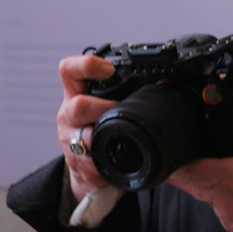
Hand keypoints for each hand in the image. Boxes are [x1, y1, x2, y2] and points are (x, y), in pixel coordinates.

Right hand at [56, 54, 116, 201]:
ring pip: (83, 137)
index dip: (87, 65)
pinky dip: (106, 163)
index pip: (69, 70)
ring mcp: (70, 139)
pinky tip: (116, 161)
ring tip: (120, 139)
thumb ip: (122, 92)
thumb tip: (164, 84)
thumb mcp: (102, 103)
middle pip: (78, 106)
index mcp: (76, 93)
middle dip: (104, 110)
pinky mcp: (77, 163)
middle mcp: (68, 114)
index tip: (109, 70)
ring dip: (105, 139)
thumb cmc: (99, 127)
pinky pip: (92, 164)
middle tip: (122, 112)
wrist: (86, 166)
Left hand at [167, 103, 232, 231]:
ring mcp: (225, 217)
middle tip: (191, 149)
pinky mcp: (232, 228)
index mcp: (230, 178)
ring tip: (226, 166)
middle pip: (192, 182)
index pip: (187, 172)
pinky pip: (220, 206)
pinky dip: (224, 195)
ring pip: (207, 193)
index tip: (167, 149)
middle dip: (189, 167)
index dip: (172, 162)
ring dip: (211, 180)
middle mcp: (220, 200)